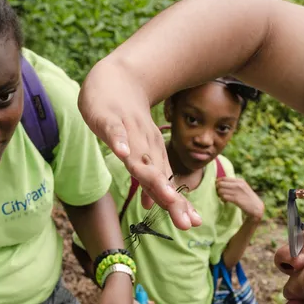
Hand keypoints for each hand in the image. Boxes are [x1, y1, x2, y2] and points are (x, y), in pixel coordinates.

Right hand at [79, 60, 200, 229]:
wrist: (118, 79)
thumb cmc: (128, 120)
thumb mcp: (137, 152)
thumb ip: (143, 178)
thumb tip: (150, 205)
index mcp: (152, 156)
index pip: (165, 185)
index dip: (178, 205)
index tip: (193, 224)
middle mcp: (144, 148)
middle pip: (158, 177)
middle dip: (172, 199)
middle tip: (187, 222)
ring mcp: (128, 134)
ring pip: (139, 159)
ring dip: (151, 178)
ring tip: (165, 196)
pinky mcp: (109, 119)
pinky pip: (114, 132)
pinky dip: (119, 142)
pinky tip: (122, 153)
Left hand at [216, 176, 263, 219]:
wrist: (256, 207)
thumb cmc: (248, 198)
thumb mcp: (243, 188)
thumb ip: (235, 184)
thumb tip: (222, 183)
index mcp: (240, 180)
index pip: (224, 178)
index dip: (218, 182)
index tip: (217, 187)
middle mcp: (238, 184)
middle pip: (220, 184)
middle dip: (217, 189)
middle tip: (218, 193)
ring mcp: (237, 192)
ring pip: (221, 190)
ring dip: (220, 195)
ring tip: (222, 198)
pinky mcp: (236, 199)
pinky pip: (224, 197)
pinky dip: (223, 199)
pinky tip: (225, 201)